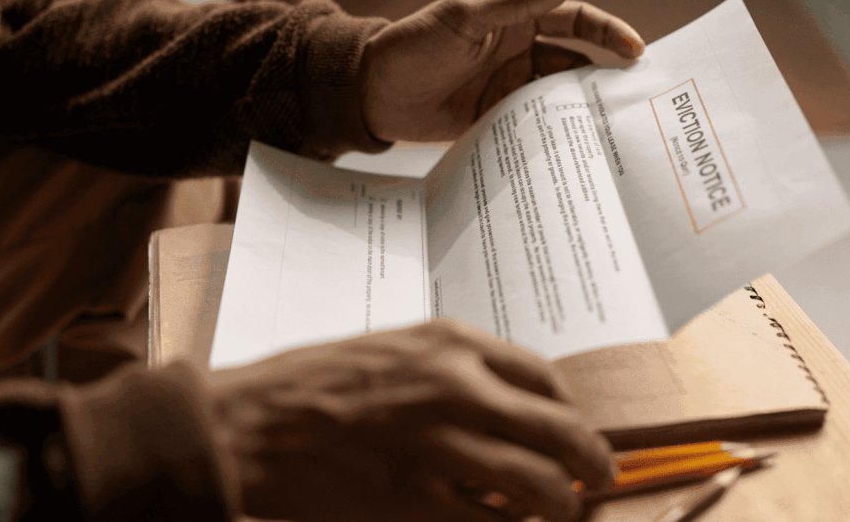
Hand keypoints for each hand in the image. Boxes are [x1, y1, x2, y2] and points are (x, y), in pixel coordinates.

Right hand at [208, 319, 613, 521]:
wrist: (251, 424)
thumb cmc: (313, 384)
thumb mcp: (392, 350)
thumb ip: (451, 370)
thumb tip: (504, 405)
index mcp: (450, 343)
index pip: (544, 377)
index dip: (570, 410)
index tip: (573, 428)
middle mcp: (458, 388)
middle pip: (561, 431)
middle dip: (592, 462)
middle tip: (598, 479)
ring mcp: (441, 448)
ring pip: (541, 487)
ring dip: (560, 505)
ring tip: (558, 511)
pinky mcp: (419, 503)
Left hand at [361, 0, 643, 142]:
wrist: (369, 93)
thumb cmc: (411, 45)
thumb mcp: (462, 18)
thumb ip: (514, 3)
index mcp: (514, 23)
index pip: (573, 21)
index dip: (607, 32)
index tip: (635, 50)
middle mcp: (517, 55)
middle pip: (574, 63)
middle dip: (606, 76)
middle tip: (638, 97)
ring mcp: (506, 91)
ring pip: (556, 98)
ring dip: (581, 110)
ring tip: (612, 128)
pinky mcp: (493, 122)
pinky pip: (531, 128)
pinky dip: (551, 136)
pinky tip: (571, 149)